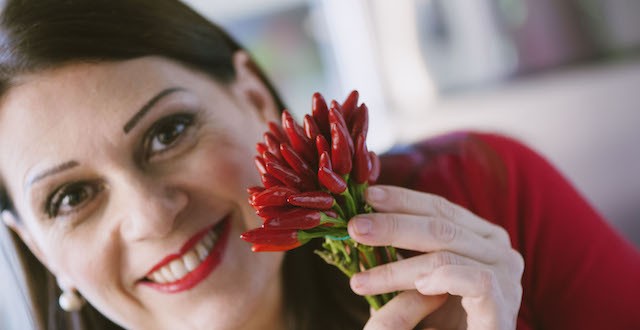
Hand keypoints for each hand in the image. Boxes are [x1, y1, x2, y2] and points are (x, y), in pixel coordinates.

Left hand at [348, 185, 523, 329]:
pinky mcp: (504, 308)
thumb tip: (363, 224)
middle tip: (355, 228)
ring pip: (447, 256)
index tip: (366, 195)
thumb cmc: (442, 320)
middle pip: (441, 226)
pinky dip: (444, 279)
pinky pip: (476, 281)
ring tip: (361, 281)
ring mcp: (507, 278)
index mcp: (481, 236)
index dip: (403, 200)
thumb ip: (402, 252)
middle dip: (393, 226)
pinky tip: (419, 287)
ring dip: (398, 269)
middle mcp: (499, 252)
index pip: (440, 208)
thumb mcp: (418, 280)